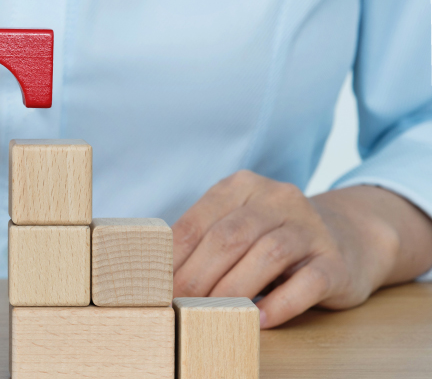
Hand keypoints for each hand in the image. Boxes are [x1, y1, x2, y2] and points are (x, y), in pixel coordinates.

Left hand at [172, 170, 405, 328]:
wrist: (351, 237)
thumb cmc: (274, 237)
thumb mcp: (237, 226)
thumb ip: (204, 241)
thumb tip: (159, 277)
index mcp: (242, 187)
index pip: (198, 223)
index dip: (173, 259)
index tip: (156, 288)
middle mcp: (278, 199)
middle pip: (229, 238)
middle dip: (198, 276)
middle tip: (178, 305)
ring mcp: (311, 228)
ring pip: (267, 255)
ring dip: (232, 290)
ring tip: (210, 314)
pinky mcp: (336, 262)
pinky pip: (308, 283)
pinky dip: (280, 304)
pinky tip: (259, 319)